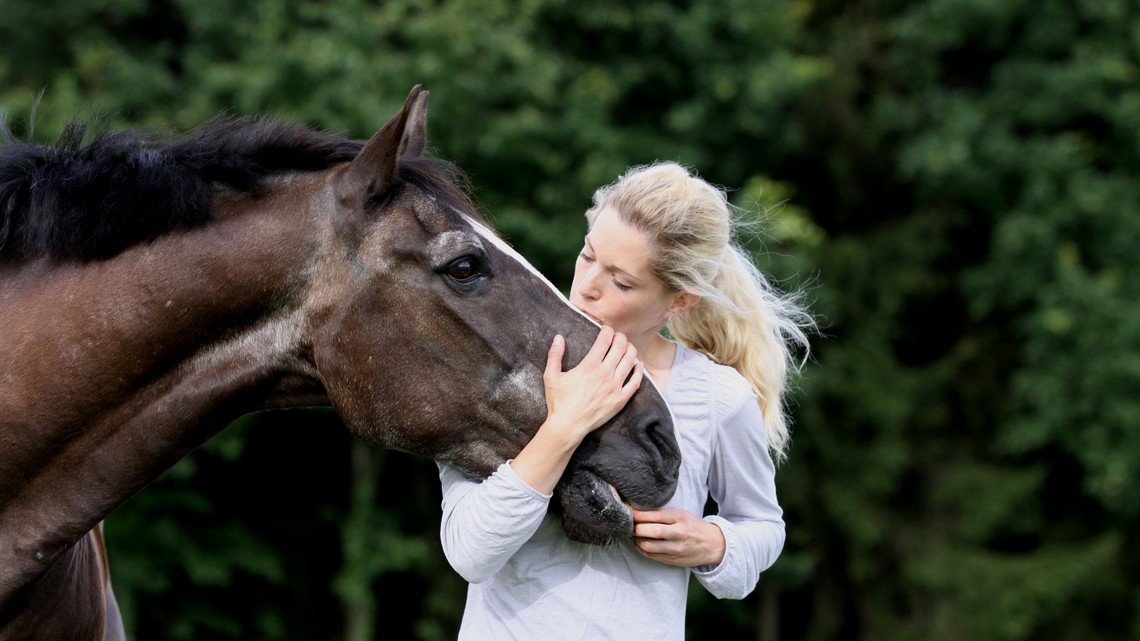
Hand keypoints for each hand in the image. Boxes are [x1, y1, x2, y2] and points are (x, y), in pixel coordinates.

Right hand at [508, 327, 642, 495]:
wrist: (568, 426)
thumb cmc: (558, 402)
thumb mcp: (551, 376)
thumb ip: (555, 355)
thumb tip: (558, 338)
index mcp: (589, 366)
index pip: (604, 340)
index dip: (607, 331)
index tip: (606, 329)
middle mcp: (605, 374)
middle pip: (620, 347)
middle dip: (620, 337)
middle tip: (618, 337)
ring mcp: (615, 387)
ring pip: (630, 361)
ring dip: (630, 350)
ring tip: (627, 347)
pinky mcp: (621, 399)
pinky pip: (636, 382)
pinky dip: (639, 371)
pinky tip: (638, 365)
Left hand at [631, 508, 725, 567]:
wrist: (712, 544)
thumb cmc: (692, 526)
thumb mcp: (681, 514)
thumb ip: (661, 514)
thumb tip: (636, 511)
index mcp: (679, 518)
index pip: (653, 515)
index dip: (637, 514)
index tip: (626, 511)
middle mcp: (678, 533)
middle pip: (649, 531)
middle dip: (635, 527)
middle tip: (628, 524)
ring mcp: (675, 548)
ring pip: (647, 545)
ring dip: (636, 540)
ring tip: (633, 534)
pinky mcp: (672, 560)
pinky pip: (651, 555)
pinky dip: (641, 549)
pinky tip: (640, 543)